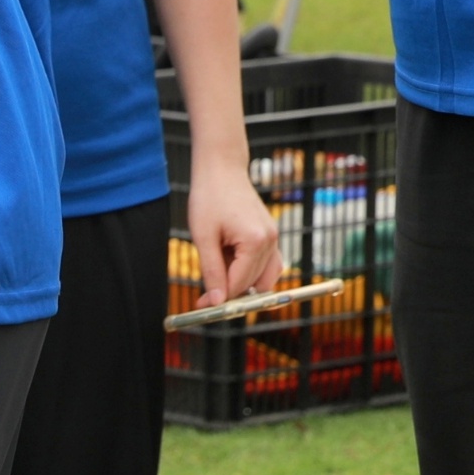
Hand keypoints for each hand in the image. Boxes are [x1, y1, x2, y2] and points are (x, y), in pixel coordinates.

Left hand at [188, 159, 280, 302]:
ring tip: (219, 268)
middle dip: (229, 291)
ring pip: (265, 278)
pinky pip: (268, 264)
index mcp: (255, 241)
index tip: (200, 305)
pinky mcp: (270, 234)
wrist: (222, 169)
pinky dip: (251, 270)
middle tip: (204, 292)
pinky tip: (231, 261)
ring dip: (242, 282)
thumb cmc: (210, 197)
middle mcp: (270, 241)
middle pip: (254, 285)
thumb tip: (216, 301)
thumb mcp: (204, 237)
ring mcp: (273, 237)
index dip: (218, 298)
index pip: (239, 284)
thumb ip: (212, 271)